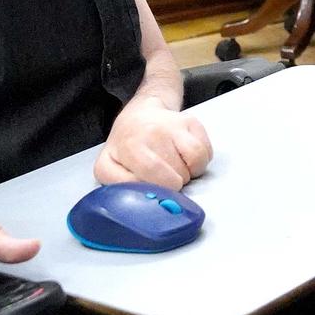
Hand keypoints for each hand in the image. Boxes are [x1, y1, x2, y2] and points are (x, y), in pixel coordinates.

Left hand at [95, 96, 212, 191]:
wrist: (139, 115)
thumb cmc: (126, 146)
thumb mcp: (109, 167)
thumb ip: (119, 185)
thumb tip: (140, 199)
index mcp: (129, 146)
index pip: (153, 177)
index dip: (160, 190)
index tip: (157, 192)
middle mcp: (152, 132)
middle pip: (177, 175)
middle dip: (173, 184)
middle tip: (163, 177)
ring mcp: (174, 125)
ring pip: (195, 162)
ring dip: (188, 173)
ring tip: (175, 168)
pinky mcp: (191, 122)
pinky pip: (206, 152)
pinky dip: (199, 162)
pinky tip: (185, 158)